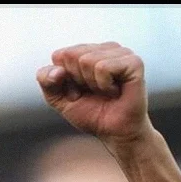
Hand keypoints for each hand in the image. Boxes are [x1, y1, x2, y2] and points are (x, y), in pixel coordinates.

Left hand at [36, 42, 150, 145]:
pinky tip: (115, 91)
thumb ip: (47, 81)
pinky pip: (103, 67)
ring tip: (106, 92)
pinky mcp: (133, 62)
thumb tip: (57, 70)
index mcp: (87, 51)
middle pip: (72, 55)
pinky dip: (104, 85)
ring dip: (92, 84)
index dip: (64, 79)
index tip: (79, 92)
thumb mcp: (59, 99)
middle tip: (94, 93)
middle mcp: (104, 48)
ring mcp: (121, 53)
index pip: (60, 55)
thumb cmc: (92, 114)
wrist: (115, 133)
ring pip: (87, 60)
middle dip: (78, 81)